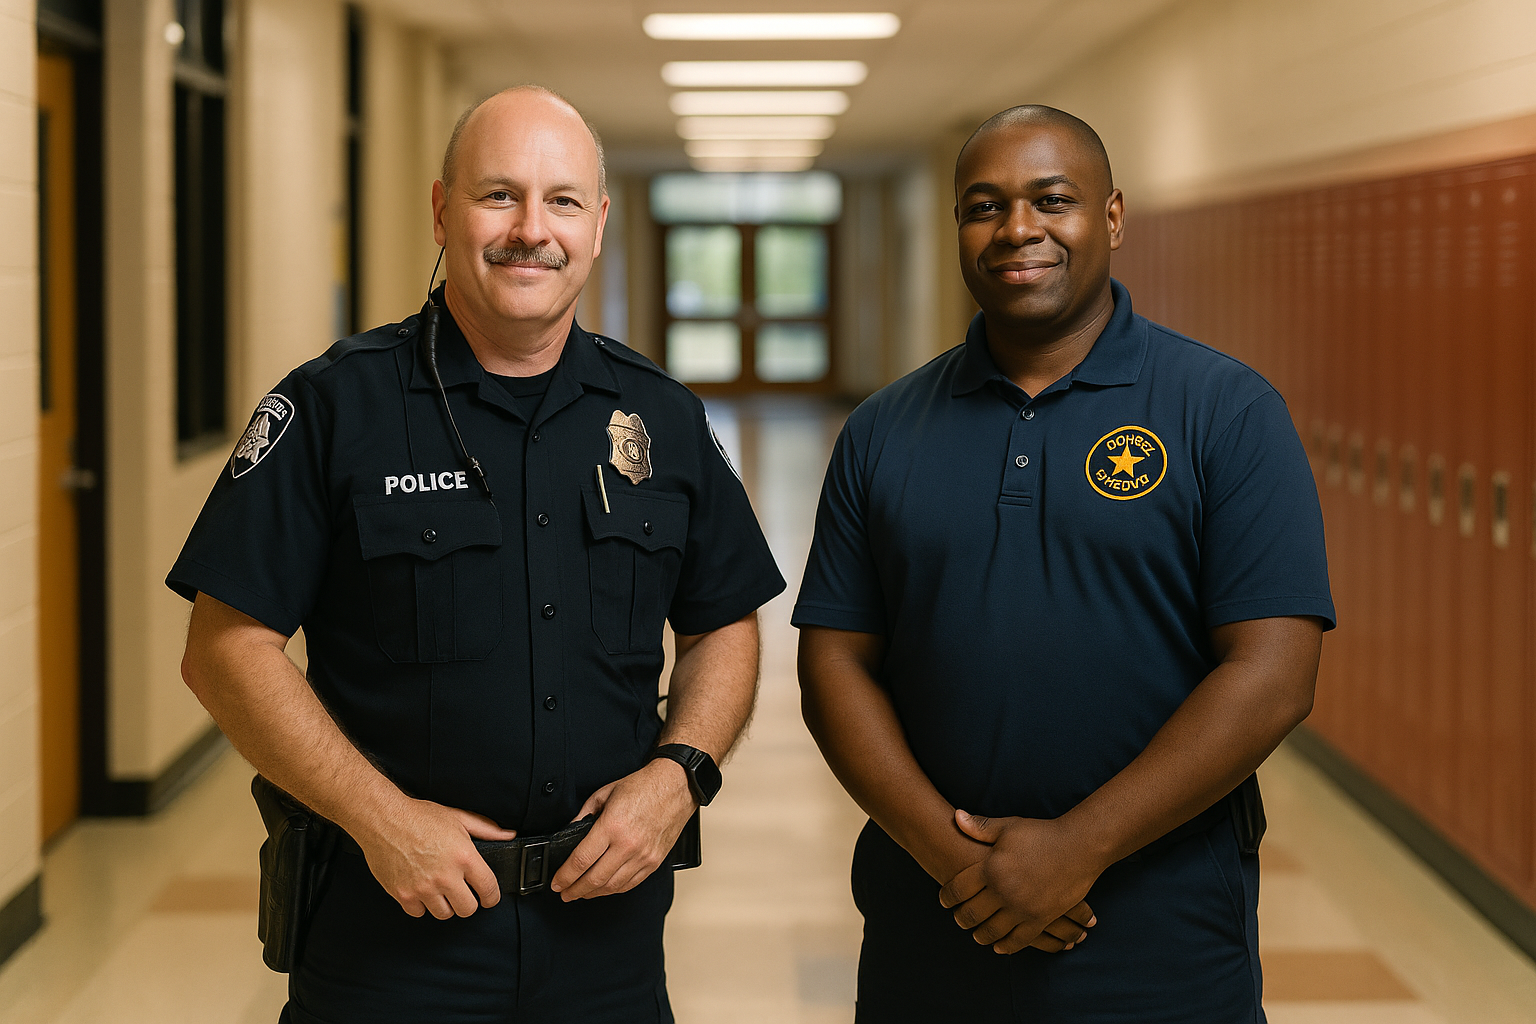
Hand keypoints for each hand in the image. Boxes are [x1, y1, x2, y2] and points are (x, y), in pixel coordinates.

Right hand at [354, 798, 516, 919]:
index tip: (489, 898)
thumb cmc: (419, 816)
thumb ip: (486, 829)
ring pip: (444, 914)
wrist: (383, 819)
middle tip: (463, 893)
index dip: (492, 897)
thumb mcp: (458, 818)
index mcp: (464, 857)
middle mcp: (445, 876)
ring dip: (445, 905)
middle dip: (469, 902)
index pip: (489, 889)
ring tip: (440, 890)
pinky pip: (419, 913)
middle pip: (468, 909)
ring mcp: (423, 888)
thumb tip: (509, 835)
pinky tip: (421, 891)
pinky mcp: (403, 895)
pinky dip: (421, 905)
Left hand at [550, 759, 696, 900]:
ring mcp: (643, 856)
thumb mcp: (605, 793)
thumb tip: (570, 833)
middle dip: (575, 890)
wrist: (676, 785)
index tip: (557, 882)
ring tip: (582, 893)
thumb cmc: (643, 786)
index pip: (581, 860)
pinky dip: (614, 889)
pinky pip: (631, 883)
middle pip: (595, 878)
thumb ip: (584, 815)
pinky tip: (604, 888)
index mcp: (612, 826)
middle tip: (565, 893)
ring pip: (612, 886)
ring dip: (593, 893)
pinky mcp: (654, 861)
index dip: (565, 876)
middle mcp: (628, 844)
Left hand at [939, 810, 1100, 954]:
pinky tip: (999, 947)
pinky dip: (1006, 946)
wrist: (1079, 846)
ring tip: (976, 934)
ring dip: (980, 935)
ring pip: (991, 931)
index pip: (958, 889)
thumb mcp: (1009, 826)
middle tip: (959, 920)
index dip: (947, 897)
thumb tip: (956, 817)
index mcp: (991, 868)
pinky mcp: (1040, 919)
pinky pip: (1018, 940)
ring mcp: (1021, 907)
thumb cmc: (1042, 833)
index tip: (944, 901)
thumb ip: (980, 827)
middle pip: (971, 914)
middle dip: (961, 919)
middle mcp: (1003, 891)